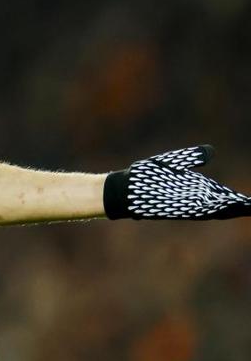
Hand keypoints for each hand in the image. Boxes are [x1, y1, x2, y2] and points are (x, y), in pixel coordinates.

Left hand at [105, 145, 250, 219]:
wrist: (123, 188)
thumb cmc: (146, 177)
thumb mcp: (173, 162)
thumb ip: (192, 157)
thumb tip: (210, 151)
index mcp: (195, 189)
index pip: (224, 196)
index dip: (240, 200)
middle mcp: (194, 200)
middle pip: (224, 205)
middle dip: (240, 207)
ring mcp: (185, 205)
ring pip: (213, 210)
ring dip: (231, 209)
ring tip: (248, 207)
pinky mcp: (173, 209)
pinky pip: (195, 210)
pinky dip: (209, 209)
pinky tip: (223, 206)